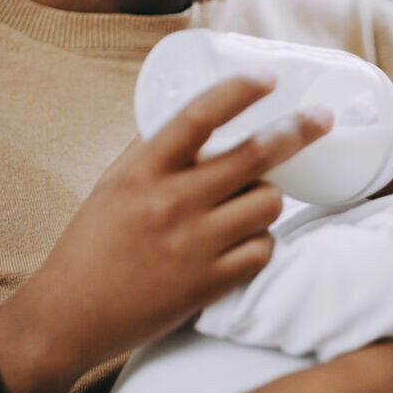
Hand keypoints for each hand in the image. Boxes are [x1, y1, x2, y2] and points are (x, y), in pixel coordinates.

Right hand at [0, 73, 332, 392]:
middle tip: (323, 118)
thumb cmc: (92, 243)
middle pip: (254, 156)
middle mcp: (170, 203)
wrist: (69, 316)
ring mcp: (192, 245)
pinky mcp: (208, 285)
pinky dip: (261, 243)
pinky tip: (243, 242)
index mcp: (142, 171)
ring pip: (268, 203)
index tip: (269, 76)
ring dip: (269, 198)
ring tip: (248, 203)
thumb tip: (198, 115)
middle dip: (298, 131)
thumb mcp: (114, 184)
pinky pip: (263, 250)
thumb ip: (153, 150)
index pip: (197, 116)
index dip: (239, 91)